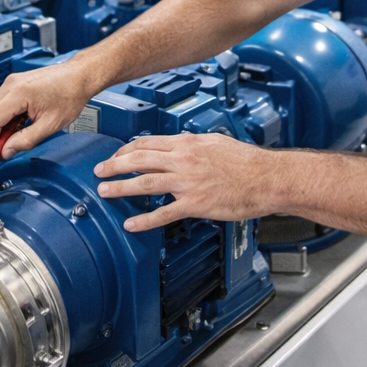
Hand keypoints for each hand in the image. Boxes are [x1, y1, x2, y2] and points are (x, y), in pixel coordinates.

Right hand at [0, 61, 94, 158]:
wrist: (80, 76)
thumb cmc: (71, 94)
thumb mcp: (50, 124)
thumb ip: (26, 140)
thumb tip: (7, 151)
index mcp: (19, 93)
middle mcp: (12, 84)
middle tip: (6, 148)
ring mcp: (12, 81)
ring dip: (1, 125)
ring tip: (18, 134)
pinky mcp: (16, 82)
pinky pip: (2, 103)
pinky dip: (6, 116)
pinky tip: (20, 123)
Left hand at [93, 133, 284, 230]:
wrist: (267, 178)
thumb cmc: (247, 161)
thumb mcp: (215, 142)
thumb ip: (193, 144)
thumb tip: (179, 144)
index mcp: (188, 143)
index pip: (148, 143)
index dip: (126, 150)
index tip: (116, 156)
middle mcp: (184, 159)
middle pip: (139, 159)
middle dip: (114, 165)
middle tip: (99, 171)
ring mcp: (188, 182)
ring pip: (145, 184)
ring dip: (121, 188)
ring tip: (104, 192)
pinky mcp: (196, 204)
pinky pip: (164, 213)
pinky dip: (144, 220)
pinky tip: (131, 224)